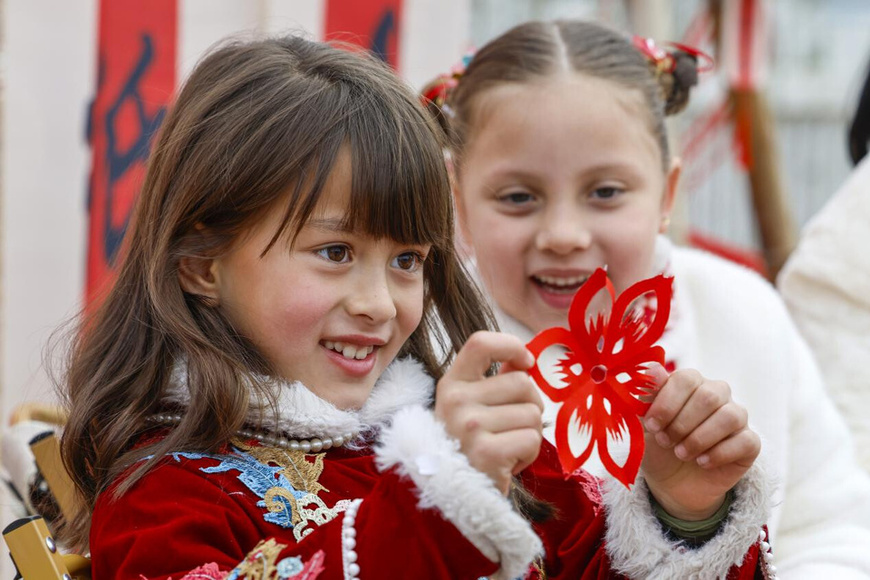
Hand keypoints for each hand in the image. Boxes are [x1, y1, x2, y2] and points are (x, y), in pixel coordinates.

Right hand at [435, 331, 543, 494]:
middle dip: (530, 405)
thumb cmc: (468, 446)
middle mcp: (456, 401)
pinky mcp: (487, 452)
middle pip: (522, 382)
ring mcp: (470, 426)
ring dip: (530, 433)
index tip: (525, 362)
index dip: (510, 345)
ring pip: (532, 413)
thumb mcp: (470, 407)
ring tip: (507, 447)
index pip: (480, 343)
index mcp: (452, 384)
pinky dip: (529, 454)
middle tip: (511, 427)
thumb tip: (522, 363)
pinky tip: (509, 462)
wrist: (454, 496)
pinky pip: (533, 439)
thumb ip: (494, 382)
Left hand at [641, 365, 760, 519]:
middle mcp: (717, 394)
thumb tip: (650, 368)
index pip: (686, 379)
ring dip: (700, 439)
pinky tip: (701, 462)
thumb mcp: (645, 422)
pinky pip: (745, 441)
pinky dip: (719, 454)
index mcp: (690, 383)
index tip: (651, 425)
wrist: (672, 482)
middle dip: (682, 423)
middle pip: (708, 396)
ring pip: (729, 417)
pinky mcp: (750, 443)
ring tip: (681, 453)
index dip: (667, 403)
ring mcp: (737, 417)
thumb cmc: (658, 445)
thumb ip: (647, 394)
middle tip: (665, 441)